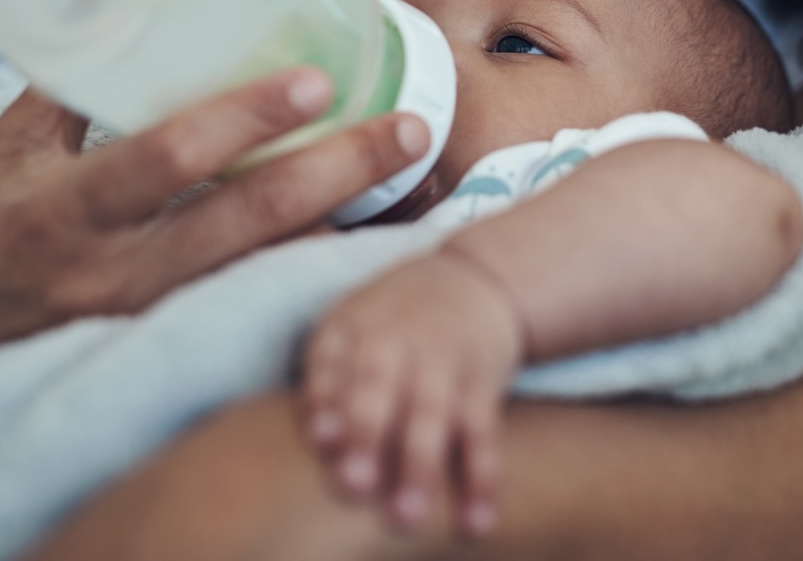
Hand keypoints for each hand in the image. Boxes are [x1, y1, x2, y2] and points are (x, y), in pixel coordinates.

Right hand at [0, 70, 429, 416]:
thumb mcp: (10, 145)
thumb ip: (79, 77)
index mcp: (64, 212)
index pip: (166, 161)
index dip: (242, 119)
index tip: (315, 79)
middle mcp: (116, 274)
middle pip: (249, 224)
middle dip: (339, 173)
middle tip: (411, 127)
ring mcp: (151, 317)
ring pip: (270, 268)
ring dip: (346, 220)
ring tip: (411, 169)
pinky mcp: (173, 338)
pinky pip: (258, 295)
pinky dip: (315, 258)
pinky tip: (369, 223)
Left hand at [302, 249, 524, 536]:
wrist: (473, 279)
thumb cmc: (392, 320)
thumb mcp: (351, 324)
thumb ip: (326, 377)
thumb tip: (317, 442)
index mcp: (356, 326)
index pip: (332, 359)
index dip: (324, 398)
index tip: (320, 439)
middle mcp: (399, 340)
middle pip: (380, 385)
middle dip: (368, 434)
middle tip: (354, 485)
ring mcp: (445, 361)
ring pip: (433, 413)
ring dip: (421, 465)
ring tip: (407, 516)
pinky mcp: (483, 384)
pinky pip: (484, 433)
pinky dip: (483, 478)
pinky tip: (477, 522)